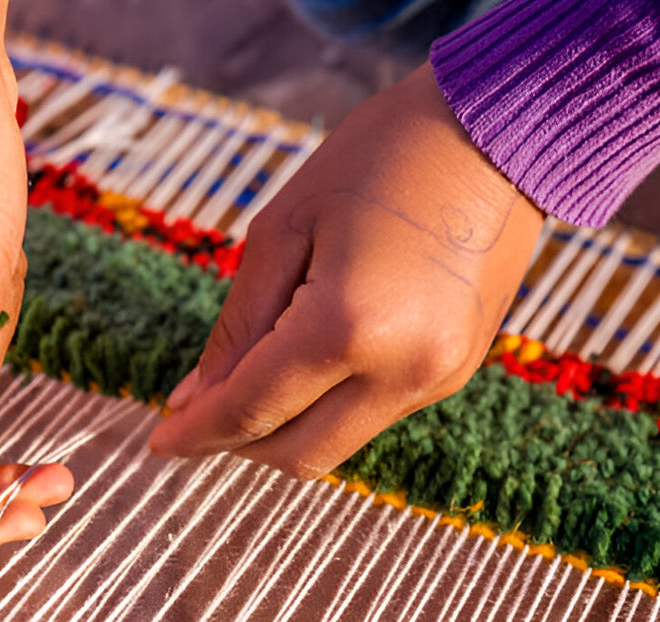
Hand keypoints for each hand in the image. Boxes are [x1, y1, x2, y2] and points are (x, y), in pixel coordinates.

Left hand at [149, 63, 543, 478]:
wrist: (501, 130)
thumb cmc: (380, 156)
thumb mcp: (283, 228)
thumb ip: (239, 326)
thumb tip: (199, 396)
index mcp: (349, 326)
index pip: (253, 410)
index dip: (197, 432)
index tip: (158, 440)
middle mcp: (403, 370)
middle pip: (298, 453)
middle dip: (237, 445)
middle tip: (195, 415)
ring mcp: (439, 377)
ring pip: (338, 442)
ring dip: (283, 427)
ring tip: (245, 382)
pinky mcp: (457, 369)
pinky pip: (374, 412)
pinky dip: (326, 405)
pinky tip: (302, 365)